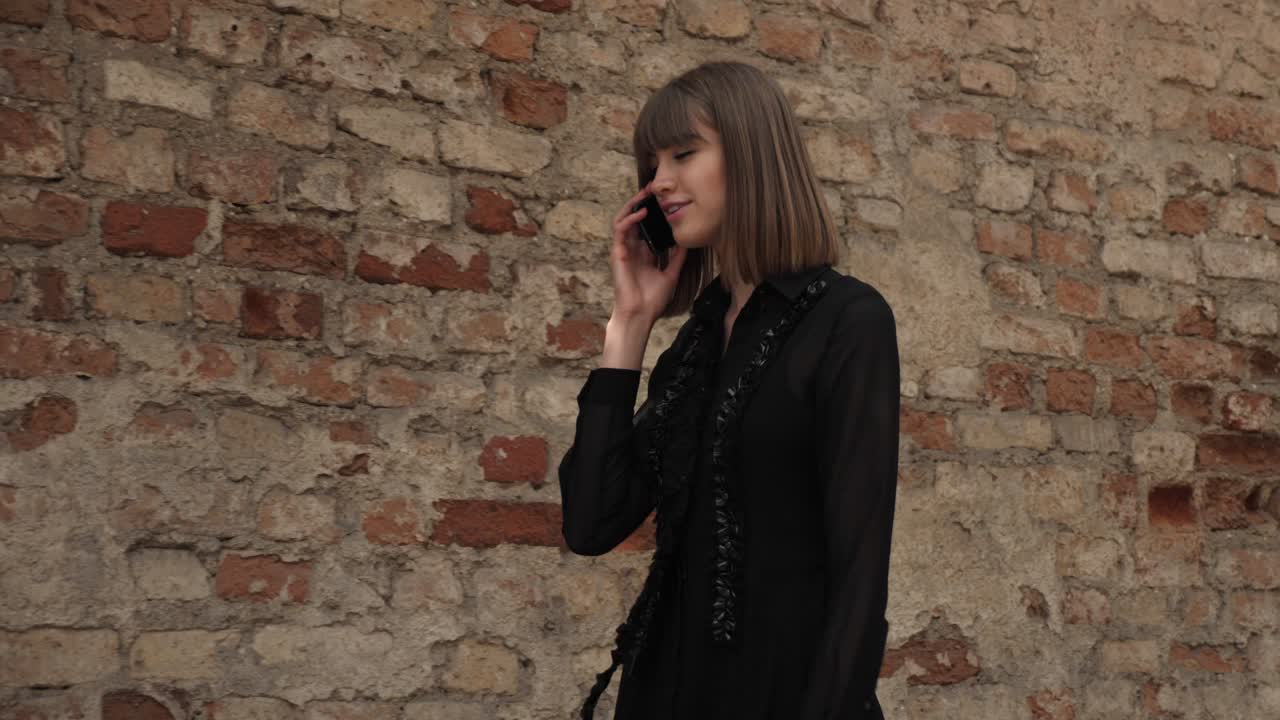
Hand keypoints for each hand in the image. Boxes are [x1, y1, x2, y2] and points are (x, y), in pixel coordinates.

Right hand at [609, 184, 687, 324]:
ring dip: (633, 204)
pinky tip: (641, 212)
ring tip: (645, 193)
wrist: (640, 315)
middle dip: (642, 202)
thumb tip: (687, 241)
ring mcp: (624, 250)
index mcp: (643, 254)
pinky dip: (630, 219)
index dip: (654, 213)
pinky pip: (620, 230)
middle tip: (653, 188)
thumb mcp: (671, 274)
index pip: (647, 227)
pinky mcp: (617, 253)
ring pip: (624, 219)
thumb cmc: (652, 300)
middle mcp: (632, 250)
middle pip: (634, 219)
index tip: (664, 199)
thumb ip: (678, 258)